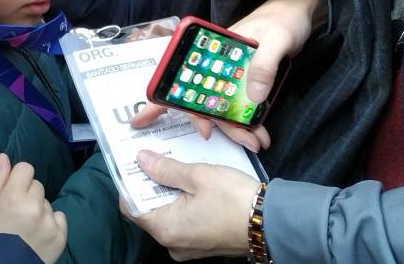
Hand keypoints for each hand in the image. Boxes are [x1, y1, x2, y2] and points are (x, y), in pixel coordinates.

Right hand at [0, 153, 67, 262]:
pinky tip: (38, 235)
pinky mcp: (61, 235)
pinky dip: (51, 223)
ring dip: (39, 210)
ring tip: (26, 228)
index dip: (18, 180)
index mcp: (13, 196)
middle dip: (28, 195)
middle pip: (37, 185)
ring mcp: (50, 221)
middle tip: (16, 214)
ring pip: (47, 202)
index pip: (26, 168)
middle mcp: (35, 206)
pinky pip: (60, 217)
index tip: (11, 194)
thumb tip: (4, 157)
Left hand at [121, 151, 259, 259]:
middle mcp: (172, 244)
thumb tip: (141, 160)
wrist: (273, 222)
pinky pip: (185, 221)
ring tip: (175, 164)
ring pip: (168, 214)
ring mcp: (188, 247)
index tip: (134, 161)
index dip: (130, 181)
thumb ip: (165, 169)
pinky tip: (192, 182)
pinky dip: (184, 202)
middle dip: (152, 183)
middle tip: (156, 156)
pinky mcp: (203, 244)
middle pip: (149, 210)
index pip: (131, 206)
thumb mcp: (198, 176)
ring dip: (170, 191)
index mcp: (165, 229)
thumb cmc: (234, 198)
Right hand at [130, 0, 326, 150]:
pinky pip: (240, 106)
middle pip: (202, 99)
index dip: (161, 98)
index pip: (179, 75)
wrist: (301, 12)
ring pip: (222, 107)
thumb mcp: (276, 39)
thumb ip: (263, 64)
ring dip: (235, 129)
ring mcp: (230, 74)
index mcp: (210, 48)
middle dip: (214, 125)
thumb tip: (251, 96)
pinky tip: (260, 133)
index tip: (144, 119)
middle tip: (243, 142)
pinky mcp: (247, 82)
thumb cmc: (284, 18)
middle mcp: (215, 64)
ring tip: (257, 142)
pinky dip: (247, 122)